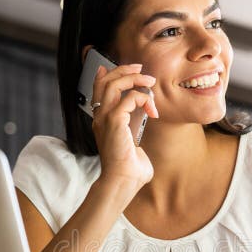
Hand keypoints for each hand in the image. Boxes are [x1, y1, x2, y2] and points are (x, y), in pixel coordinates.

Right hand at [90, 63, 158, 193]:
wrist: (123, 181)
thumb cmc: (130, 169)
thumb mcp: (133, 144)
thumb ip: (136, 131)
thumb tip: (145, 127)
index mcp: (102, 121)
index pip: (99, 89)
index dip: (111, 74)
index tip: (130, 69)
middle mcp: (100, 117)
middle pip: (105, 81)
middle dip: (124, 70)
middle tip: (142, 69)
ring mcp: (104, 118)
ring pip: (114, 84)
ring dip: (134, 79)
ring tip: (150, 82)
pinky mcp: (114, 121)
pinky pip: (129, 98)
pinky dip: (143, 99)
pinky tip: (152, 111)